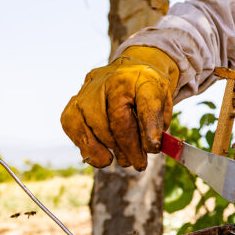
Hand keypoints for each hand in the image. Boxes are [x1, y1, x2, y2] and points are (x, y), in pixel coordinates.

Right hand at [60, 46, 178, 170]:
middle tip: (139, 163)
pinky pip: (71, 124)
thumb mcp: (163, 104)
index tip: (153, 148)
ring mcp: (91, 88)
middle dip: (128, 146)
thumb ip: (158, 125)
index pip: (147, 103)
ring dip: (107, 148)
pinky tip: (100, 156)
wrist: (131, 71)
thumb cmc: (148, 94)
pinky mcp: (75, 99)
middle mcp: (114, 79)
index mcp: (143, 78)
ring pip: (92, 122)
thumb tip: (149, 148)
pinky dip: (86, 145)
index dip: (149, 128)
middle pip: (117, 116)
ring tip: (123, 161)